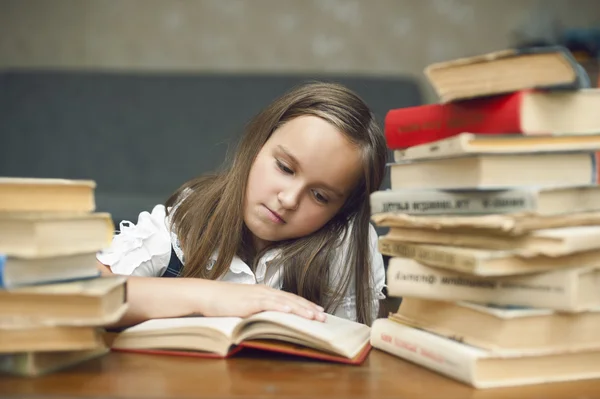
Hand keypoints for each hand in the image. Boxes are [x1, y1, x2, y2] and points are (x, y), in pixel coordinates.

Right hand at [198, 280, 326, 321]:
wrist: (207, 294)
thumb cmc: (224, 301)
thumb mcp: (246, 305)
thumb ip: (259, 309)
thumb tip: (270, 318)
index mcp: (265, 292)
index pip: (290, 298)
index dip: (305, 305)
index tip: (318, 311)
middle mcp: (264, 291)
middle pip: (292, 300)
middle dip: (309, 308)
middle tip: (323, 316)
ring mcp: (257, 295)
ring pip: (284, 302)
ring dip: (300, 309)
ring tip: (313, 316)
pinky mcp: (249, 301)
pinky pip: (268, 304)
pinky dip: (280, 307)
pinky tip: (290, 311)